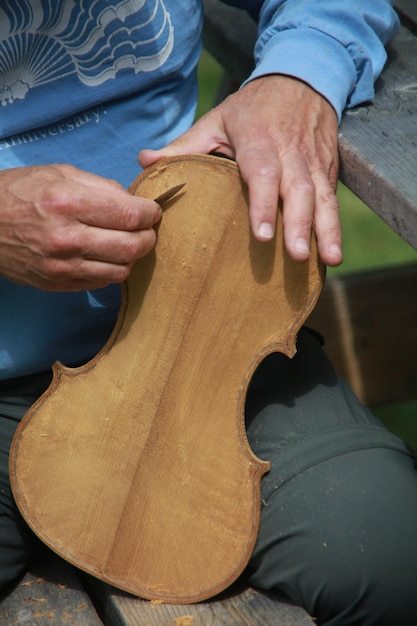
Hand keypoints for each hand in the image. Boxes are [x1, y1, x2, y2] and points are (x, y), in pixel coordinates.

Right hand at [0, 164, 160, 289]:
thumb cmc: (18, 192)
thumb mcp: (59, 173)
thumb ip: (102, 187)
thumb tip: (134, 202)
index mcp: (68, 203)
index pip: (130, 215)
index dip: (150, 213)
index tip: (152, 210)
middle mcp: (67, 238)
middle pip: (132, 247)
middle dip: (148, 237)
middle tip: (145, 228)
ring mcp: (61, 266)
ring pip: (121, 270)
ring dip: (131, 256)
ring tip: (125, 242)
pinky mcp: (57, 284)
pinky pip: (101, 282)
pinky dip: (110, 269)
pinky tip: (104, 255)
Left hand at [140, 75, 341, 265]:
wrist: (303, 80)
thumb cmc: (252, 108)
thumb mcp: (216, 120)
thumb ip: (183, 146)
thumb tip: (144, 162)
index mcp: (259, 139)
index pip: (263, 172)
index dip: (264, 203)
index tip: (263, 235)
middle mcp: (291, 152)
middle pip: (299, 189)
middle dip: (301, 224)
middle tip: (297, 255)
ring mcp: (313, 162)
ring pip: (323, 197)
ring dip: (327, 229)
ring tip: (329, 260)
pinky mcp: (328, 171)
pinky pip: (332, 201)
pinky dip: (335, 227)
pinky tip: (333, 254)